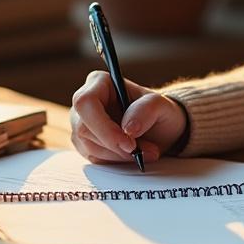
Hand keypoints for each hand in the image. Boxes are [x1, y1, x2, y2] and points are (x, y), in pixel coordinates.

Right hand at [69, 71, 187, 164]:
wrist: (160, 130)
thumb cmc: (158, 112)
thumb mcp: (162, 106)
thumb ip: (147, 110)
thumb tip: (128, 128)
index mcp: (100, 82)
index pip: (86, 102)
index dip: (104, 126)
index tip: (128, 142)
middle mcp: (85, 102)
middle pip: (83, 128)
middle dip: (114, 145)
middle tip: (139, 151)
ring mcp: (82, 123)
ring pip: (88, 146)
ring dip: (118, 155)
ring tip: (143, 152)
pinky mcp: (84, 143)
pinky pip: (93, 158)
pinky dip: (115, 161)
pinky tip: (131, 154)